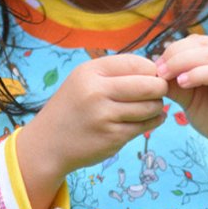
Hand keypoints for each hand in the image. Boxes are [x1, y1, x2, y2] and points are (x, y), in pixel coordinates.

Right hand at [16, 55, 167, 208]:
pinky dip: (152, 122)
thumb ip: (116, 74)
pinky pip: (145, 126)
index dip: (152, 70)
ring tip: (149, 109)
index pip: (137, 63)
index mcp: (91, 72)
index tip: (152, 78)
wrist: (47, 145)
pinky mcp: (113, 137)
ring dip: (156, 108)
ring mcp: (105, 116)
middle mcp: (97, 91)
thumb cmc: (72, 109)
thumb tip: (156, 71)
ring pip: (151, 107)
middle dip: (160, 89)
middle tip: (158, 93)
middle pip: (149, 85)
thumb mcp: (84, 81)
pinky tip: (148, 121)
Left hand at [155, 35, 207, 203]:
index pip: (192, 42)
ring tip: (165, 75)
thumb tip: (152, 74)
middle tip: (157, 70)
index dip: (172, 50)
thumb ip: (175, 86)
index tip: (154, 67)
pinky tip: (183, 82)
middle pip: (199, 43)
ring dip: (182, 62)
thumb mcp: (190, 100)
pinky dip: (199, 74)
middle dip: (174, 54)